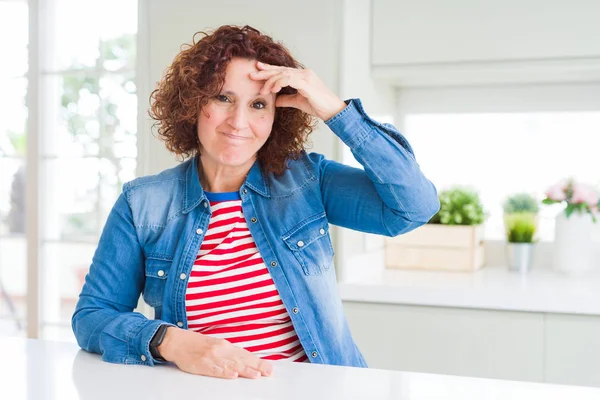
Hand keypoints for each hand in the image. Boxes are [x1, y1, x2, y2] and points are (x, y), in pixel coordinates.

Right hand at [157, 327, 272, 378]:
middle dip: (256, 367)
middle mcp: (221, 350)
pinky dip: (224, 372)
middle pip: (241, 360)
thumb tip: (247, 361)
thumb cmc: (198, 344)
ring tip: (256, 375)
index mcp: (226, 346)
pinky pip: (214, 369)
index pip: (245, 355)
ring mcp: (211, 358)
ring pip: (231, 365)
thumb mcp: (217, 345)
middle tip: (268, 372)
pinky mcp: (201, 365)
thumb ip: (230, 353)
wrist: (178, 341)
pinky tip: (232, 375)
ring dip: (244, 370)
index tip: (270, 368)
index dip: (258, 362)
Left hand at [249, 61, 346, 120]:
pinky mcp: (307, 83)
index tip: (257, 70)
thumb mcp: (298, 102)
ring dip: (270, 82)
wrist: (332, 111)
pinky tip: (273, 89)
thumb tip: (275, 101)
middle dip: (265, 72)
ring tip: (262, 90)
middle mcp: (303, 73)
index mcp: (301, 76)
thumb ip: (286, 99)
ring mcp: (306, 76)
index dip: (269, 69)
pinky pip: (289, 79)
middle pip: (280, 70)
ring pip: (283, 74)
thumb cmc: (318, 106)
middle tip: (251, 75)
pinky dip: (279, 83)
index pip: (282, 70)